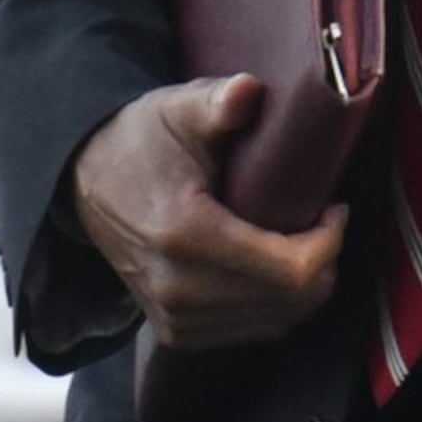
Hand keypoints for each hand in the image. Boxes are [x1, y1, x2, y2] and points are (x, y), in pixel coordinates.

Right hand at [69, 75, 349, 350]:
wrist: (88, 182)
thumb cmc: (144, 140)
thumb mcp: (179, 109)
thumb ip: (218, 102)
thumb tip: (249, 89)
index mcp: (186, 236)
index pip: (290, 270)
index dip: (329, 241)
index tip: (334, 206)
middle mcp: (179, 290)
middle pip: (290, 301)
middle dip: (323, 261)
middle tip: (323, 221)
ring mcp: (175, 319)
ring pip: (276, 322)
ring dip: (303, 285)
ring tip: (302, 239)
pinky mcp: (175, 332)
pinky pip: (251, 332)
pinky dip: (276, 303)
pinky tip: (275, 265)